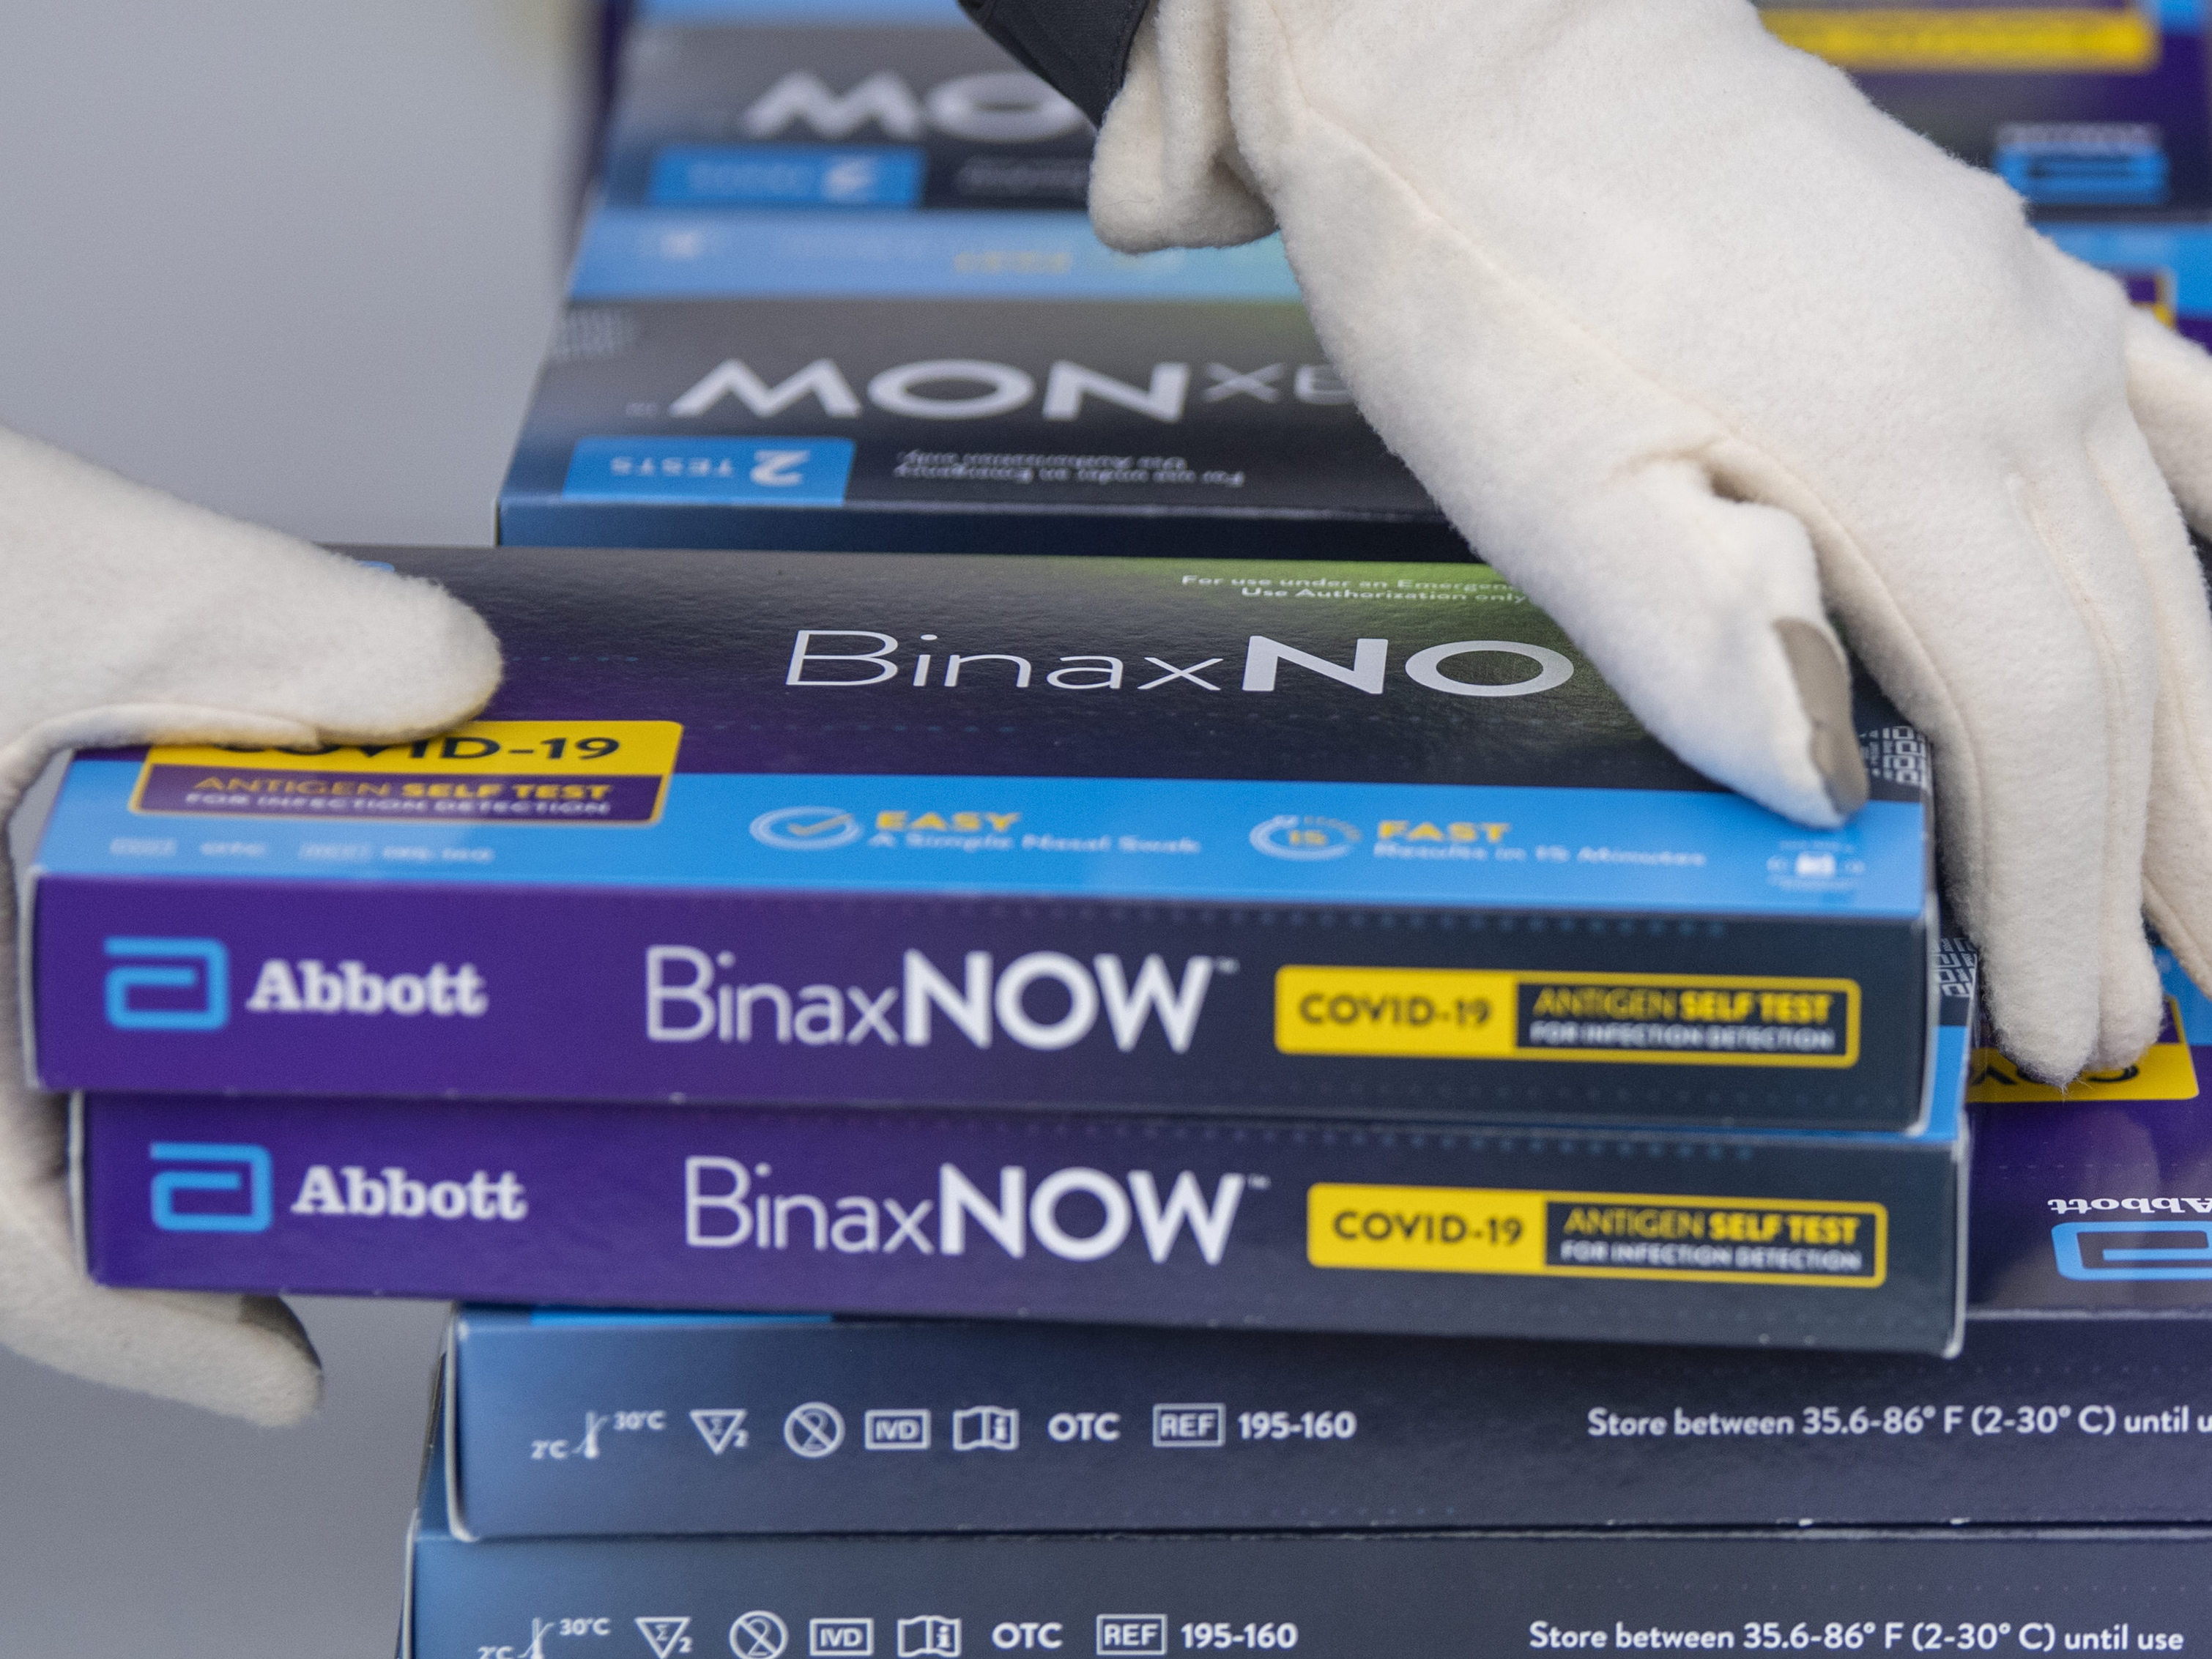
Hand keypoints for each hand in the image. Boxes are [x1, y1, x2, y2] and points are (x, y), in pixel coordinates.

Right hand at [0, 426, 498, 1422]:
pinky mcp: (15, 883)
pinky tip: (280, 926)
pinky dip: (179, 971)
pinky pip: (75, 969)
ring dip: (203, 1095)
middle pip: (57, 1187)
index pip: (6, 1255)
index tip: (283, 1385)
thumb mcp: (74, 567)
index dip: (144, 1341)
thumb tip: (456, 682)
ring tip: (361, 1078)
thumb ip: (275, 617)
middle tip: (379, 1207)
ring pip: (62, 1088)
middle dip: (213, 1212)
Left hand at [1083, 0, 2211, 1082]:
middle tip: (2164, 1008)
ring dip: (2197, 745)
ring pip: (2167, 569)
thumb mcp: (1543, 477)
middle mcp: (2011, 378)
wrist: (1482, 56)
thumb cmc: (1484, 262)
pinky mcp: (1993, 287)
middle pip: (2132, 666)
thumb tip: (1825, 790)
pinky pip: (2159, 436)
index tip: (2068, 1019)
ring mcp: (2023, 317)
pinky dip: (2202, 560)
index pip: (2039, 724)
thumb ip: (1694, 639)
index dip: (2065, 891)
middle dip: (2153, 859)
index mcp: (1903, 446)